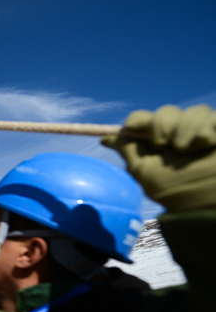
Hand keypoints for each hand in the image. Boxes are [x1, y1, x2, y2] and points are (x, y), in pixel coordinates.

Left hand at [101, 104, 215, 211]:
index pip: (145, 120)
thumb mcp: (147, 172)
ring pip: (193, 111)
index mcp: (159, 145)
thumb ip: (129, 150)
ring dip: (187, 130)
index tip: (133, 125)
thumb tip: (105, 138)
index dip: (139, 119)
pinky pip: (210, 114)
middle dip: (163, 126)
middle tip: (168, 145)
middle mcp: (181, 135)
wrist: (211, 200)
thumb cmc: (178, 191)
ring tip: (191, 151)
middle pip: (167, 112)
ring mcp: (203, 131)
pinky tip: (208, 143)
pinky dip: (206, 128)